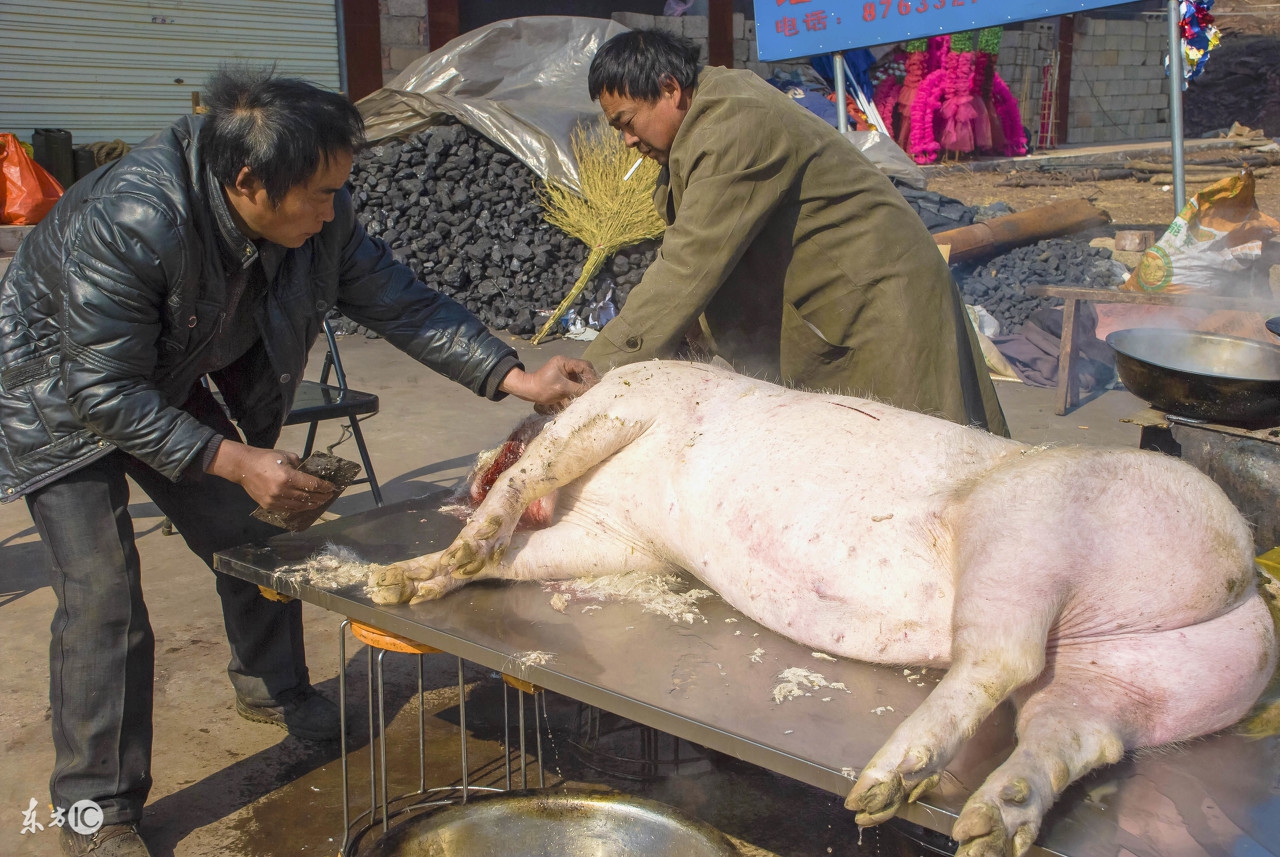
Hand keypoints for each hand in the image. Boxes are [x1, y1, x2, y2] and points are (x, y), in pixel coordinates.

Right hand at [207, 441, 335, 510]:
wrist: (243, 467)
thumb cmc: (266, 458)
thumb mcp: (285, 456)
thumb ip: (300, 465)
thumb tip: (311, 473)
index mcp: (287, 476)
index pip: (312, 484)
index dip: (324, 487)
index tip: (332, 487)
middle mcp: (281, 490)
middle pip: (307, 497)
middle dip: (321, 497)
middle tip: (329, 496)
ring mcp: (274, 500)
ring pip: (299, 506)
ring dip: (312, 504)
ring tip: (320, 502)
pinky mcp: (268, 505)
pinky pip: (288, 509)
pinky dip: (299, 508)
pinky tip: (306, 505)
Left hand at [499, 355, 598, 412]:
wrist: (528, 391)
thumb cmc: (542, 388)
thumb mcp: (562, 389)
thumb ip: (578, 389)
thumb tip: (593, 392)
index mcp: (565, 362)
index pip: (584, 365)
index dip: (591, 376)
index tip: (595, 387)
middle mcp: (566, 364)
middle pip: (584, 369)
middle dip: (590, 379)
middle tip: (595, 390)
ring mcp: (565, 371)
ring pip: (581, 376)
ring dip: (586, 384)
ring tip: (590, 394)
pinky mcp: (564, 378)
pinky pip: (576, 381)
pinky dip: (580, 388)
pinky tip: (583, 395)